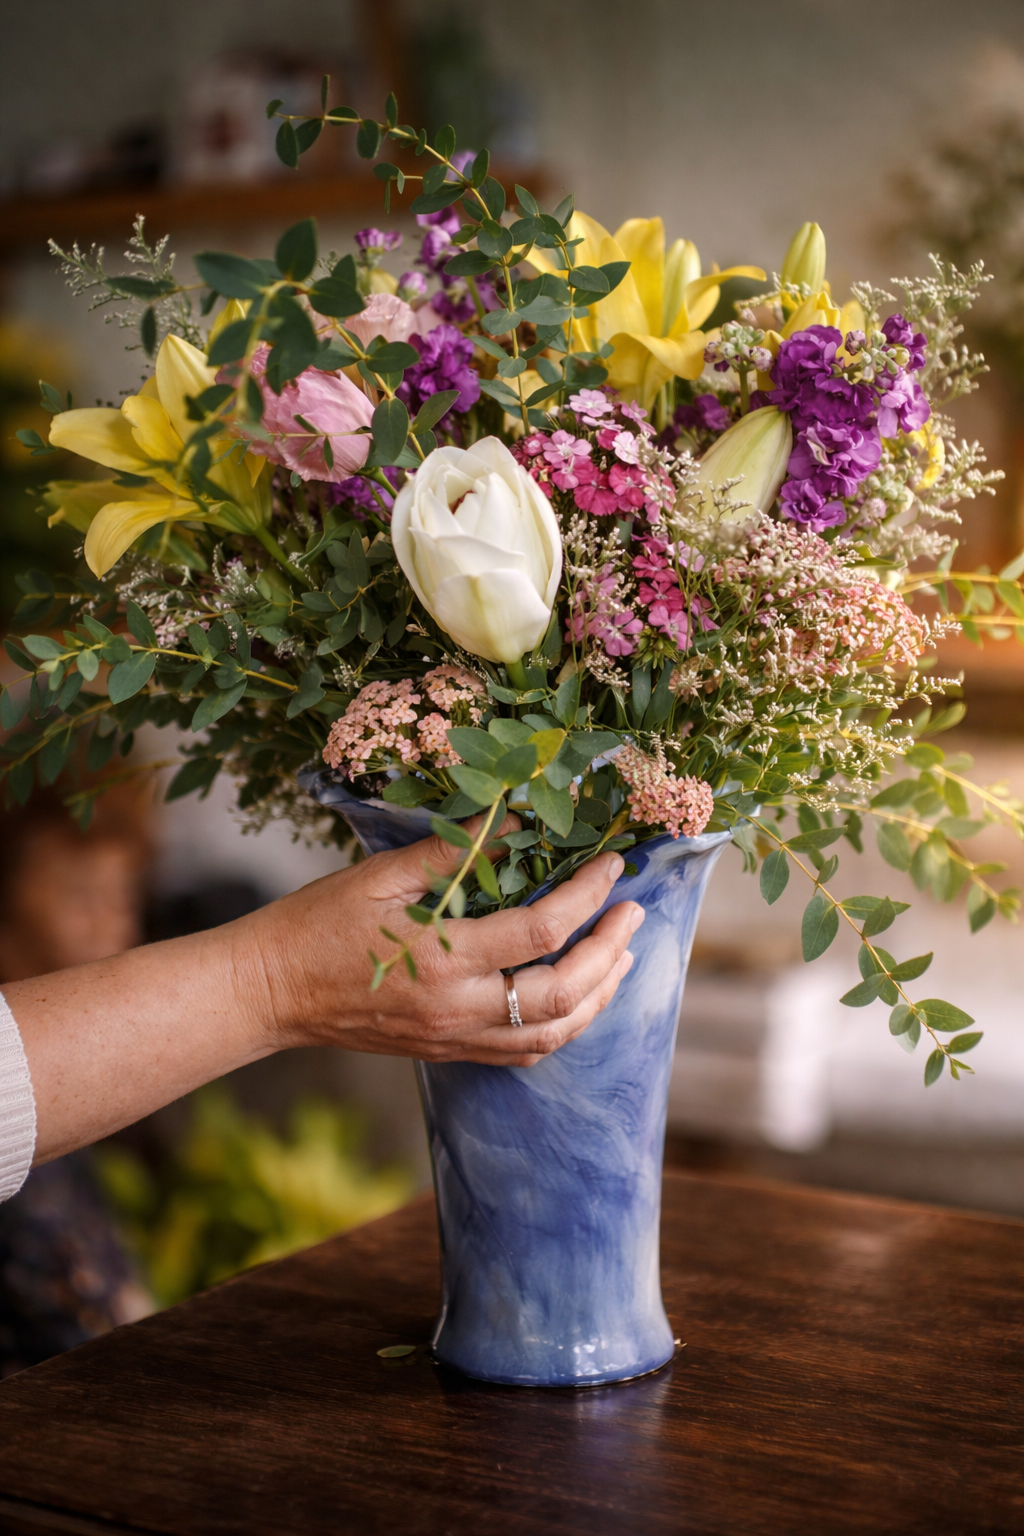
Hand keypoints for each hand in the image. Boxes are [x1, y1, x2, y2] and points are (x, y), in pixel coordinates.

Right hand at [249, 820, 643, 1066]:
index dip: (587, 894)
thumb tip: (516, 817)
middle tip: (634, 915)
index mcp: (444, 957)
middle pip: (564, 994)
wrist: (271, 990)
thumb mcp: (383, 872)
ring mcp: (454, 1038)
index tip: (611, 866)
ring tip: (622, 958)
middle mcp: (458, 1008)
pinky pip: (522, 1054)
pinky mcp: (448, 1052)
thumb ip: (455, 848)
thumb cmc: (319, 922)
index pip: (543, 928)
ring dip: (599, 997)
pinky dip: (563, 1029)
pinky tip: (578, 1000)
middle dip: (611, 952)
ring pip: (552, 1035)